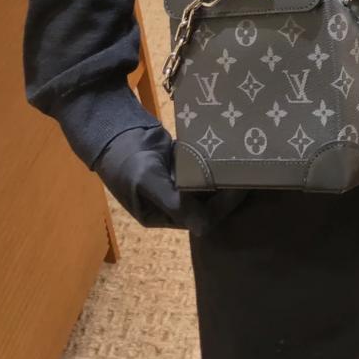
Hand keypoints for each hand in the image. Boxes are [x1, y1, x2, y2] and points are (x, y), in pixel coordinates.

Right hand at [93, 123, 249, 234]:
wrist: (112, 129)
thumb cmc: (125, 159)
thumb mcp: (146, 180)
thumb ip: (174, 203)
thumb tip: (203, 228)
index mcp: (162, 215)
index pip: (201, 219)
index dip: (222, 206)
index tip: (240, 188)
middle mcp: (172, 203)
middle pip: (208, 204)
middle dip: (226, 192)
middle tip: (247, 173)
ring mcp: (177, 183)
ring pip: (207, 186)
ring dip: (222, 177)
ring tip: (241, 163)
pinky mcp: (180, 165)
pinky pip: (201, 168)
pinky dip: (213, 162)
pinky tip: (227, 152)